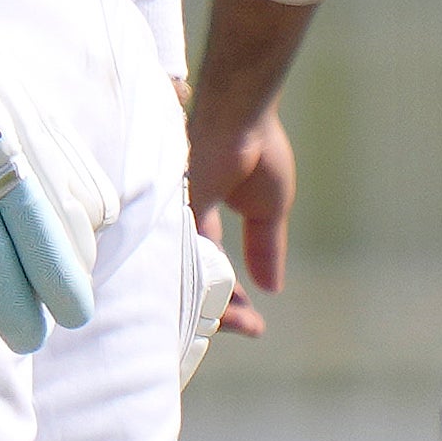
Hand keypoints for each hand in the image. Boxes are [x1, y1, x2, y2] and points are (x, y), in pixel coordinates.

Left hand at [187, 99, 292, 339]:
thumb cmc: (256, 147)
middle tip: (250, 326)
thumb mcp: (268, 208)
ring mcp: (173, 220)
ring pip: (184, 278)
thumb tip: (272, 287)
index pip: (208, 268)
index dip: (229, 297)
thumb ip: (265, 246)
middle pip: (193, 281)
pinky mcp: (169, 214)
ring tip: (244, 321)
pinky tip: (223, 302)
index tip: (255, 322)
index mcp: (202, 216)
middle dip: (222, 310)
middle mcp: (182, 222)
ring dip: (214, 304)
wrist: (241, 114)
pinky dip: (200, 285)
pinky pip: (178, 262)